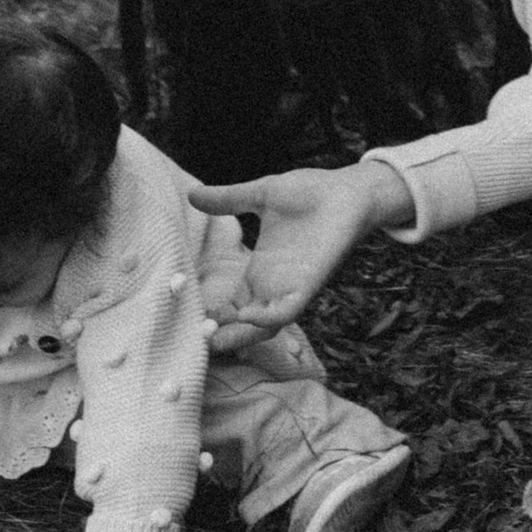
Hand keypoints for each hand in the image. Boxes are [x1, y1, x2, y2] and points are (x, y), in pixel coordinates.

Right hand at [182, 156, 415, 334]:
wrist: (348, 190)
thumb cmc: (309, 192)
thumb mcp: (261, 194)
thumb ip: (228, 198)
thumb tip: (192, 193)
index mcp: (260, 269)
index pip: (231, 304)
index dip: (210, 314)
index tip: (184, 317)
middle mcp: (273, 285)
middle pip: (243, 324)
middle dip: (220, 334)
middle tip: (192, 341)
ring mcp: (291, 287)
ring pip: (263, 326)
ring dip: (240, 334)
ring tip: (212, 339)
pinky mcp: (309, 285)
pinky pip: (287, 310)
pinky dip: (268, 318)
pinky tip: (247, 316)